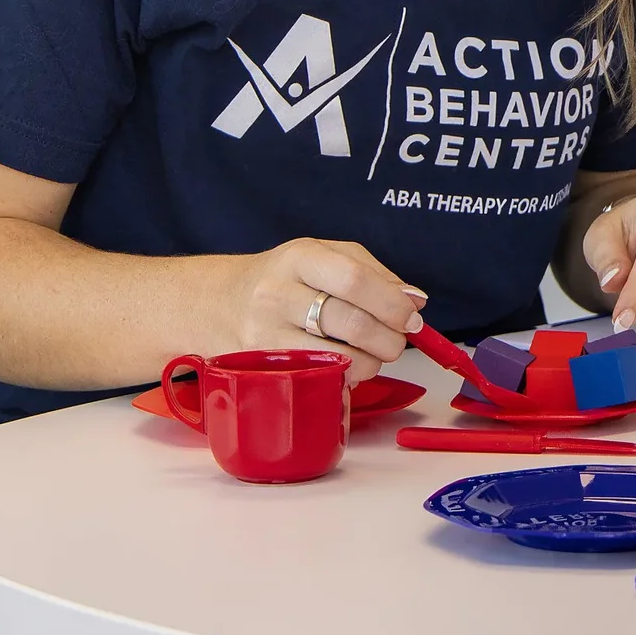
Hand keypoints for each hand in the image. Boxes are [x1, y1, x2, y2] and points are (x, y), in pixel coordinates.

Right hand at [224, 238, 423, 376]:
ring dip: (372, 361)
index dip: (391, 302)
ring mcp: (266, 334)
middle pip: (350, 322)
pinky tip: (349, 365)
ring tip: (376, 353)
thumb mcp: (325, 257)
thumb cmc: (285, 279)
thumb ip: (374, 274)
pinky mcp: (263, 367)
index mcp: (300, 257)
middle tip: (400, 340)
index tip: (413, 317)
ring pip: (337, 357)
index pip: (354, 279)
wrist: (220, 303)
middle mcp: (277, 294)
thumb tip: (415, 300)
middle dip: (389, 337)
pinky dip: (346, 375)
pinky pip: (319, 377)